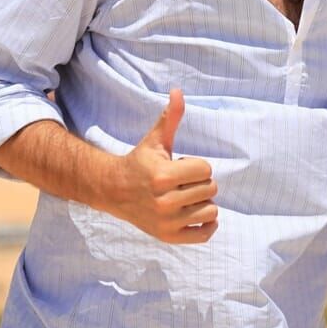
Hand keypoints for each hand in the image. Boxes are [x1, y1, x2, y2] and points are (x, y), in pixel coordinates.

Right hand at [103, 89, 217, 242]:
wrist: (114, 191)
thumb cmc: (141, 162)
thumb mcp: (155, 140)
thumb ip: (170, 118)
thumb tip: (178, 90)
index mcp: (163, 176)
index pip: (206, 169)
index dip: (197, 165)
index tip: (180, 166)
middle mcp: (164, 202)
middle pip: (211, 189)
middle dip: (199, 183)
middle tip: (179, 183)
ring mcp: (166, 222)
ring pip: (212, 211)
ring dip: (203, 202)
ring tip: (184, 197)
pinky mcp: (168, 237)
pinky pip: (205, 234)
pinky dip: (207, 225)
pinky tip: (195, 213)